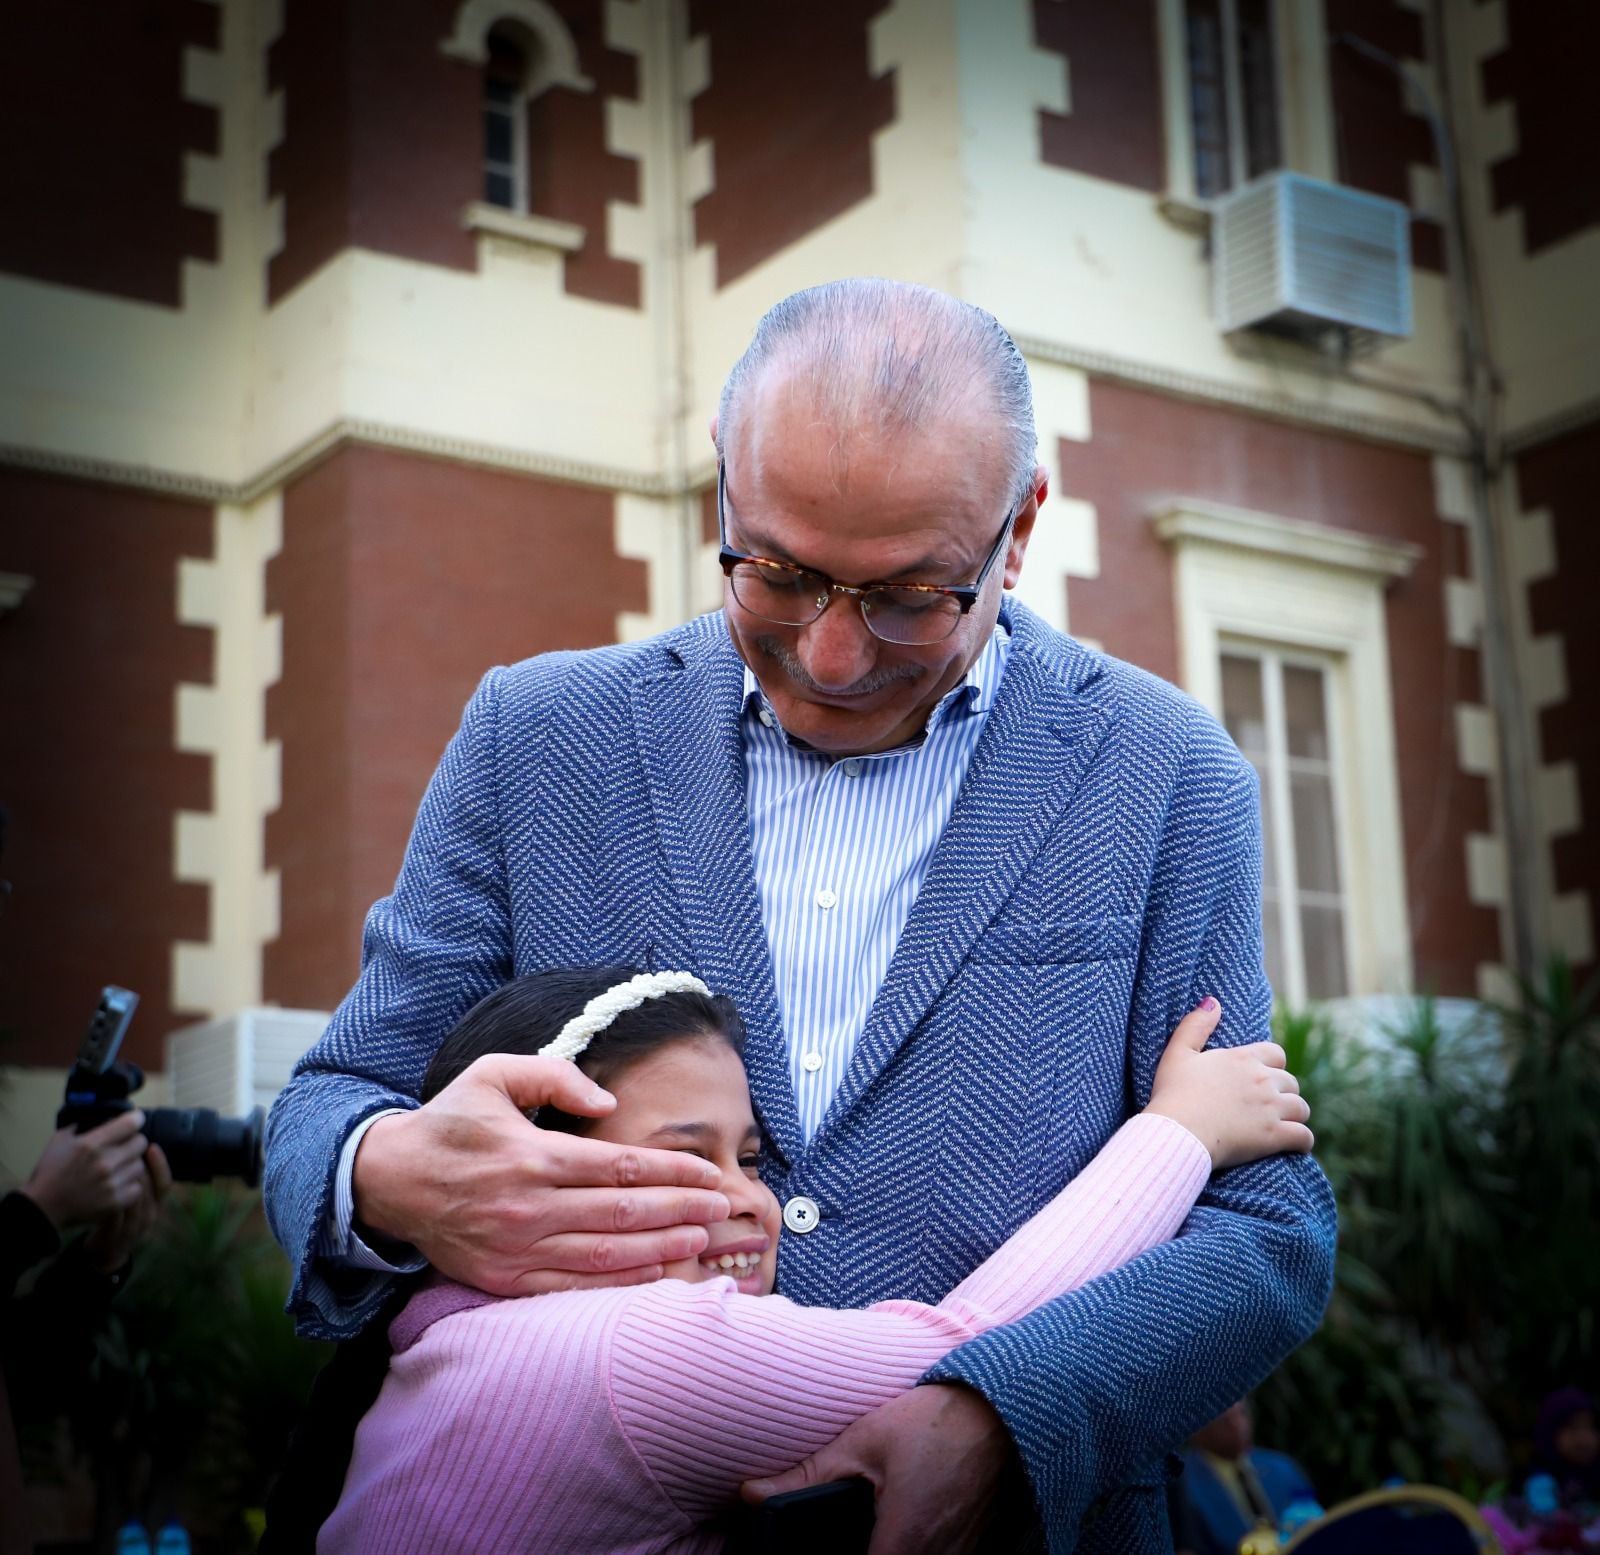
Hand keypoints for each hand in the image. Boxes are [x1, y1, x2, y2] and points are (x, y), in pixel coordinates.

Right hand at [21, 1112, 153, 1232]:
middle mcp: (104, 1163)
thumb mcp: (61, 1140)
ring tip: (119, 1168)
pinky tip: (118, 1184)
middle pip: (141, 1143)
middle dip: (133, 1142)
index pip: (131, 1123)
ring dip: (131, 1165)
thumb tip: (105, 1115)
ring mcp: (111, 1184)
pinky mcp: (115, 1202)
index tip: (134, 1121)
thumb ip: (83, 1124)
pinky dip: (130, 1185)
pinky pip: (137, 1187)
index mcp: (91, 1145)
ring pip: (140, 1165)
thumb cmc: (50, 1172)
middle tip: (125, 1147)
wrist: (42, 1207)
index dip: (135, 1119)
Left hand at [84, 1143, 171, 1272]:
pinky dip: (110, 1200)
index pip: (165, 1183)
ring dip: (124, 1182)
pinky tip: (100, 1188)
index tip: (152, 1147)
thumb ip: (138, 1180)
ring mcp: (133, 1228)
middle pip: (150, 1189)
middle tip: (127, 1151)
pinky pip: (115, 1216)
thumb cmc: (119, 1219)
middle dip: (139, 1168)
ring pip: (133, 1201)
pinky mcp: (115, 1237)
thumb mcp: (134, 1202)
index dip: (161, 1165)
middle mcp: (149, 1216)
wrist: (106, 1253)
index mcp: (156, 1205)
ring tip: (112, 1166)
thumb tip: (137, 1148)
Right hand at [352, 1053, 731, 1295]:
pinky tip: (652, 1276)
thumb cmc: (451, 1122)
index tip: (709, 1173)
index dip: (672, 1171)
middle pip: (624, 1212)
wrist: (388, 1181)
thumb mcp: (493, 1073)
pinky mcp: (505, 1279)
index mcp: (534, 1155)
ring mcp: (518, 1249)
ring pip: (606, 1255)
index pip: (621, 1166)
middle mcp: (530, 1206)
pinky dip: (617, 1285)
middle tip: (723, 1208)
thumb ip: (555, 1076)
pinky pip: (572, 1286)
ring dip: (660, 1249)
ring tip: (700, 1240)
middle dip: (681, 1209)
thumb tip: (608, 1102)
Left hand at [742, 1384, 1011, 1554]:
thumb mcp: (864, 1441)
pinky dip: (907, 1547)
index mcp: (905, 1544)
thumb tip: (750, 1494)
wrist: (998, 1407)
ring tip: (862, 1529)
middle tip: (832, 1538)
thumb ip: (807, 1476)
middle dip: (848, 1554)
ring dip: (883, 1550)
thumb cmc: (934, 1420)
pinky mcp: (970, 1550)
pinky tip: (889, 1527)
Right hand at [1145, 998, 1313, 1167]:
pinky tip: (1297, 1145)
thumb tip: (1213, 1002)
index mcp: (1242, 1059)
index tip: (1263, 1076)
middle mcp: (1263, 1080)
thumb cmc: (1174, 1093)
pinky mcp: (1275, 1136)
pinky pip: (1303, 1137)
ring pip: (1301, 1108)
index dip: (1273, 1065)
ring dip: (1295, 1115)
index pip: (1276, 1054)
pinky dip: (1303, 1141)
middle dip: (1283, 1092)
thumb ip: (1195, 1025)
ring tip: (1285, 1123)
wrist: (1178, 1132)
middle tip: (1270, 1104)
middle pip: (1291, 1082)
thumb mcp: (1177, 1053)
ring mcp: (1271, 1108)